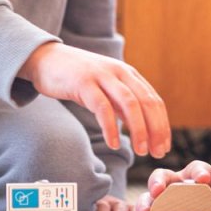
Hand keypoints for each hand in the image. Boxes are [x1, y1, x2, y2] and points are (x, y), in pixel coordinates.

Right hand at [18, 42, 170, 157]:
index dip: (162, 124)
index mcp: (128, 74)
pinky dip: (111, 127)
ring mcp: (102, 76)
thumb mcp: (106, 88)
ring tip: (141, 150)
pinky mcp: (84, 82)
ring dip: (138, 129)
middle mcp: (119, 72)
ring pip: (129, 103)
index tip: (164, 146)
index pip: (154, 100)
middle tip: (157, 152)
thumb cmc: (78, 77)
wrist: (47, 59)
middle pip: (146, 101)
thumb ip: (122, 103)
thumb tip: (142, 127)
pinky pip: (102, 107)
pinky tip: (113, 143)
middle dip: (156, 129)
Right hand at [135, 161, 210, 210]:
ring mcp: (169, 201)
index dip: (198, 173)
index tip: (203, 179)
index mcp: (198, 174)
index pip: (196, 168)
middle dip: (157, 182)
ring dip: (146, 204)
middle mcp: (180, 184)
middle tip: (158, 191)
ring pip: (151, 197)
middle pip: (163, 177)